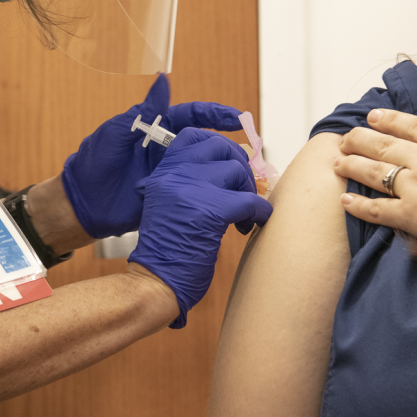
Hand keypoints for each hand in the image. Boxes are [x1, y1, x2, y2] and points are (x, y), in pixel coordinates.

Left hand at [61, 74, 243, 238]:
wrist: (82, 203)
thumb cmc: (94, 162)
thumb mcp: (117, 131)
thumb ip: (144, 109)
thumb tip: (163, 77)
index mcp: (157, 128)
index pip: (193, 116)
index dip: (216, 115)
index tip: (238, 118)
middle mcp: (169, 149)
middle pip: (207, 142)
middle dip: (230, 144)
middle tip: (251, 149)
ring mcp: (173, 173)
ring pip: (207, 167)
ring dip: (227, 169)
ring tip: (248, 173)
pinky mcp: (173, 196)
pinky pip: (199, 192)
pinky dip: (216, 193)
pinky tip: (231, 195)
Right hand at [129, 129, 272, 327]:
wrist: (156, 281)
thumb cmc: (167, 250)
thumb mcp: (170, 204)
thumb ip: (192, 182)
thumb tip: (234, 168)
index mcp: (163, 172)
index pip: (194, 135)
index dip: (219, 144)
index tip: (232, 161)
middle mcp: (174, 174)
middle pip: (221, 147)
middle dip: (239, 167)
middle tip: (243, 190)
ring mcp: (191, 189)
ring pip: (237, 172)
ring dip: (249, 193)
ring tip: (243, 218)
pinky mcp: (210, 211)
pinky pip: (250, 201)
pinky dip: (260, 213)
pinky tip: (254, 225)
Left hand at [332, 101, 416, 248]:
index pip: (416, 127)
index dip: (393, 121)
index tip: (374, 115)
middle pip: (387, 146)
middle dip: (363, 140)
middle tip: (346, 136)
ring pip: (376, 173)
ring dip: (354, 166)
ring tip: (336, 161)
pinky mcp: (412, 215)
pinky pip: (378, 209)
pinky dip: (359, 205)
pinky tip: (344, 200)